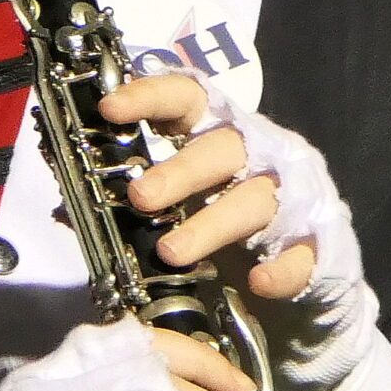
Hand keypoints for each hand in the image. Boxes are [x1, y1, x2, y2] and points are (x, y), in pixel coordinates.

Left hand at [109, 70, 376, 390]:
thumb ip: (131, 202)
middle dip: (178, 171)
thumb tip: (66, 207)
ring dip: (212, 224)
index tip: (110, 109)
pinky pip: (304, 251)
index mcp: (220, 135)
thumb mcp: (177, 213)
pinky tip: (257, 282)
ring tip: (170, 252)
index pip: (189, 98)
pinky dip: (281, 267)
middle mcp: (262, 155)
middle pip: (223, 147)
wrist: (296, 293)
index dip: (150, 96)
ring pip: (256, 199)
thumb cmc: (226, 238)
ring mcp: (298, 197)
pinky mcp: (323, 244)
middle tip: (140, 197)